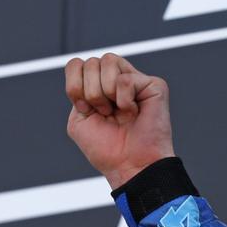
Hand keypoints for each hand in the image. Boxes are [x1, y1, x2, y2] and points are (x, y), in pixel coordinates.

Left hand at [64, 54, 173, 189]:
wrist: (129, 165)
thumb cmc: (106, 149)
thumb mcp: (78, 120)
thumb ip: (76, 91)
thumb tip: (85, 66)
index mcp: (96, 86)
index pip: (76, 64)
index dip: (73, 85)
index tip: (83, 109)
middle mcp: (116, 79)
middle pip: (90, 62)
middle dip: (90, 93)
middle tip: (104, 114)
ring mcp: (135, 79)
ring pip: (108, 60)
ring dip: (104, 93)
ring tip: (116, 112)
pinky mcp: (153, 84)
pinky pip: (125, 79)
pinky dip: (123, 100)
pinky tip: (132, 112)